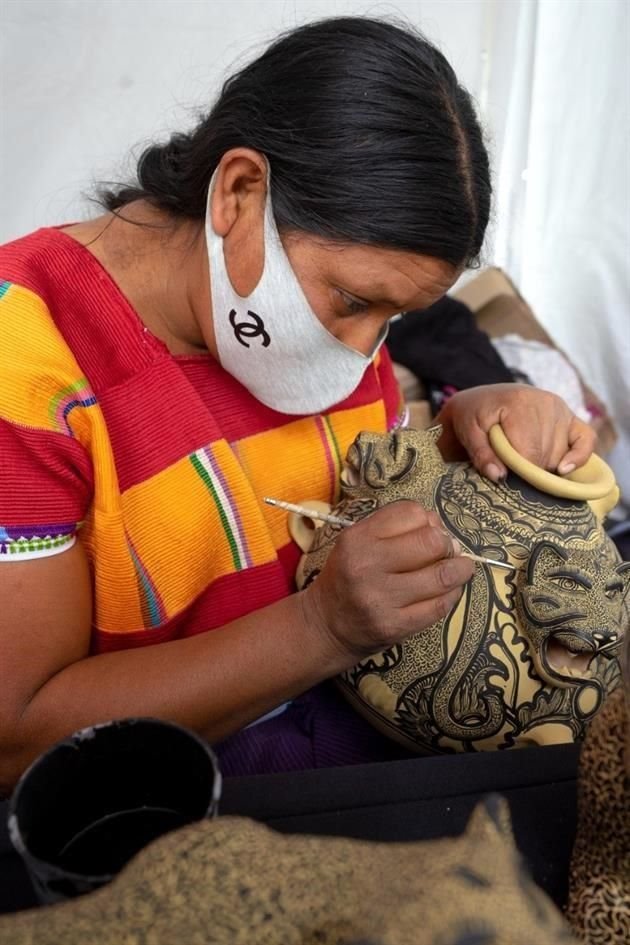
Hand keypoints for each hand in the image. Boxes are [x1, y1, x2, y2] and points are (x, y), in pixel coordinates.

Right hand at [300, 501, 474, 663]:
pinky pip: (439, 606)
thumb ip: (393, 528)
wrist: (326, 624)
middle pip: (430, 542)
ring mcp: (381, 598)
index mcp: (357, 538)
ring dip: (460, 570)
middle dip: (447, 544)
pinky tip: (450, 590)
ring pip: (441, 576)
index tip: (431, 531)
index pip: (410, 513)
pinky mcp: (395, 626)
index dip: (428, 520)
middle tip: (448, 551)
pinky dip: (452, 594)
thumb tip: (440, 527)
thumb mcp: (357, 542)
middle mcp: (366, 566)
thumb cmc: (347, 576)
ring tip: (461, 568)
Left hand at [435, 384, 595, 481]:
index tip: (506, 483)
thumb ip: (480, 454)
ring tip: (520, 465)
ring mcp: (560, 409)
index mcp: (518, 402)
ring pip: (560, 454)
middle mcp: (545, 402)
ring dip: (543, 467)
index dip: (518, 473)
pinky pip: (587, 440)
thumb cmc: (470, 417)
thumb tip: (499, 477)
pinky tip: (562, 470)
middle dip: (528, 473)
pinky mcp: (571, 417)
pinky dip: (579, 457)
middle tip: (510, 476)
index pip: (528, 451)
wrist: (479, 400)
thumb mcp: (466, 432)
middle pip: (546, 455)